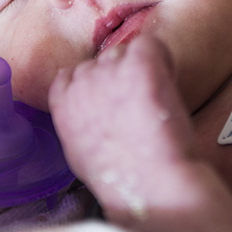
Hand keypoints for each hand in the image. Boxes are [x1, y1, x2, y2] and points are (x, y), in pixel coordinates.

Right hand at [48, 35, 193, 219]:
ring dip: (143, 68)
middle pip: (103, 61)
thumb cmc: (123, 180)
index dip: (96, 83)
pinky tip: (168, 82)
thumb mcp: (80, 152)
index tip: (115, 100)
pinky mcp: (139, 65)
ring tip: (156, 100)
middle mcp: (82, 83)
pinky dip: (164, 59)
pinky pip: (152, 45)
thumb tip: (93, 109)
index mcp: (63, 105)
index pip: (71, 74)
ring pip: (127, 52)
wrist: (151, 186)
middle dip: (122, 76)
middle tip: (141, 105)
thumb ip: (79, 121)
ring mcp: (110, 71)